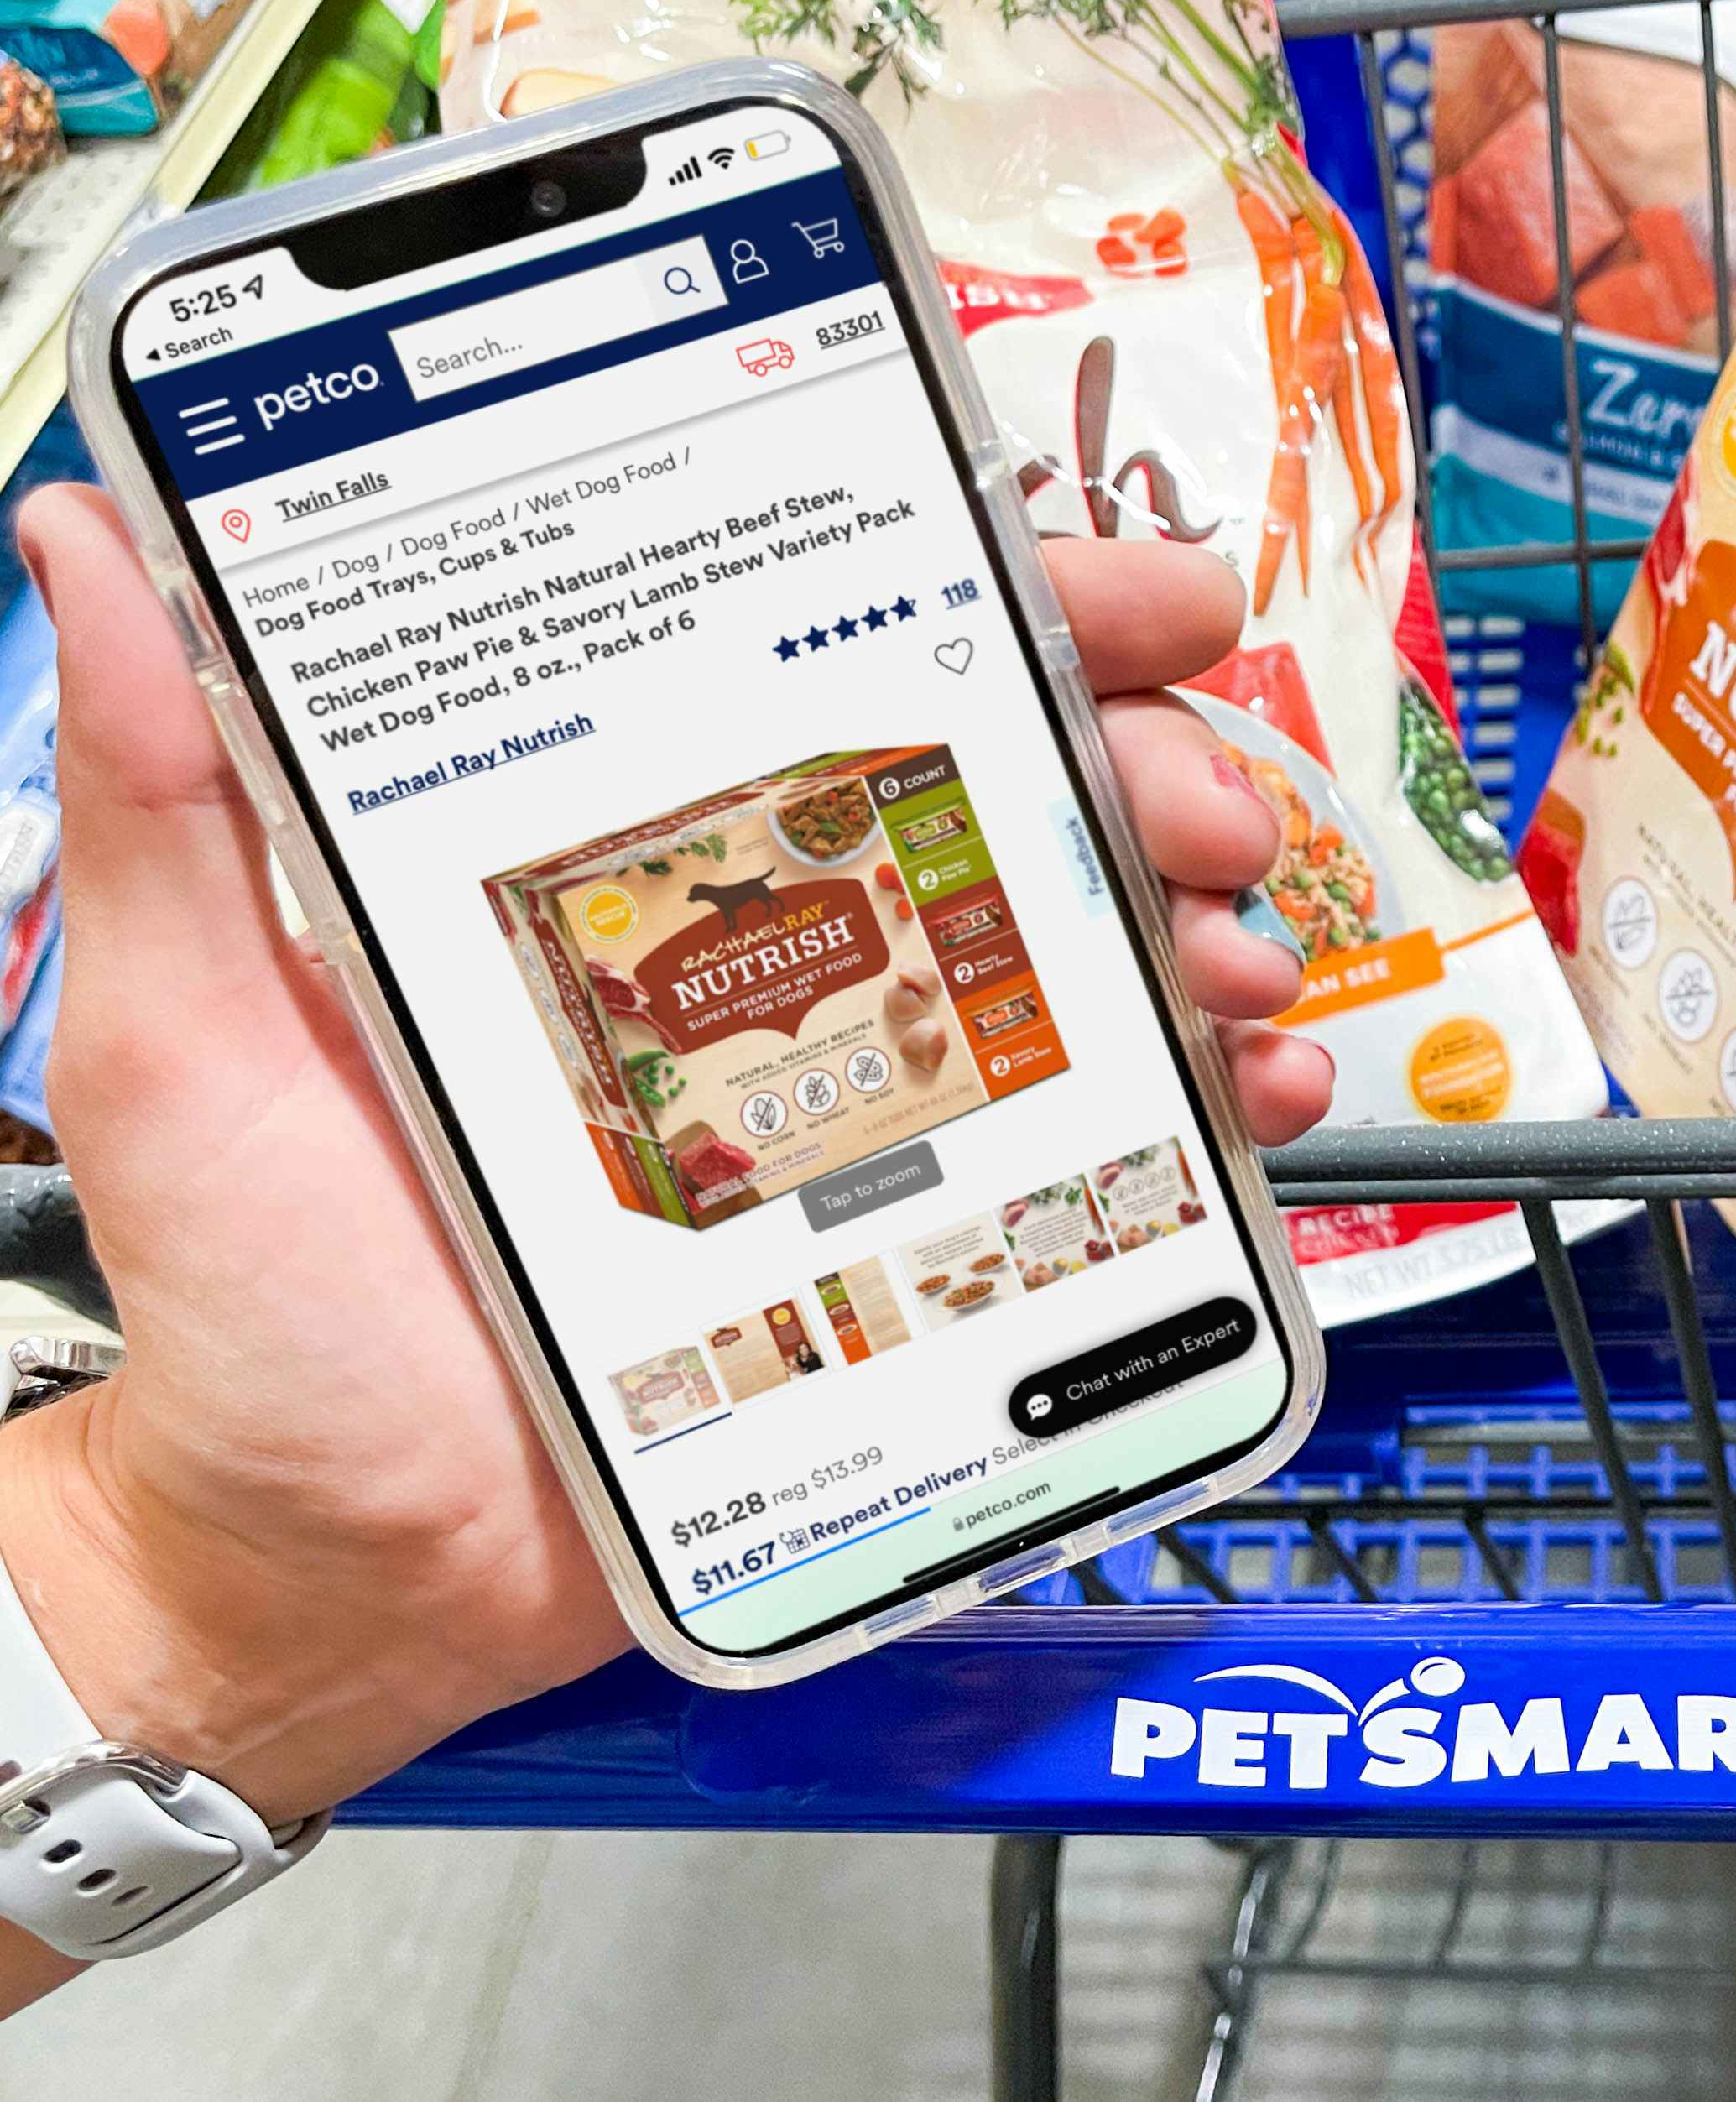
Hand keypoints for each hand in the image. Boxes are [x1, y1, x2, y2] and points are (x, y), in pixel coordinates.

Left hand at [0, 490, 1329, 1872]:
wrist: (340, 1570)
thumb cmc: (261, 1298)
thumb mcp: (186, 1033)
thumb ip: (167, 801)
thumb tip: (82, 537)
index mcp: (634, 860)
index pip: (841, 663)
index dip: (1007, 594)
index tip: (1120, 587)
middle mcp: (777, 949)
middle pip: (1018, 793)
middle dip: (1156, 757)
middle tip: (1202, 789)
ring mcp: (870, 1094)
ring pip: (1092, 954)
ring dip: (1207, 917)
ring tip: (1230, 949)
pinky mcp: (926, 1233)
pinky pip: (1108, 1146)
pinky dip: (1214, 1101)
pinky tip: (1248, 1086)